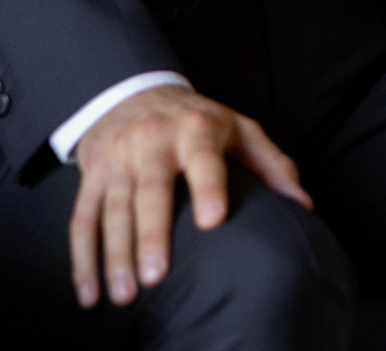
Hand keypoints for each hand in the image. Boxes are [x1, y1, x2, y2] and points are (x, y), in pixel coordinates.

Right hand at [68, 84, 308, 308]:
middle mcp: (153, 141)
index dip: (208, 186)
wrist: (133, 91)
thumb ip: (272, 164)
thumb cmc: (197, 121)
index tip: (213, 219)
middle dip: (151, 234)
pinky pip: (81, 220)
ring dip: (115, 255)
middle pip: (150, 191)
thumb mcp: (239, 129)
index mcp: (196, 130)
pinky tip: (90, 294)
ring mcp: (118, 159)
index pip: (204, 158)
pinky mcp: (92, 175)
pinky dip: (83, 260)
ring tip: (126, 295)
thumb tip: (303, 205)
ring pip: (113, 209)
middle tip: (157, 276)